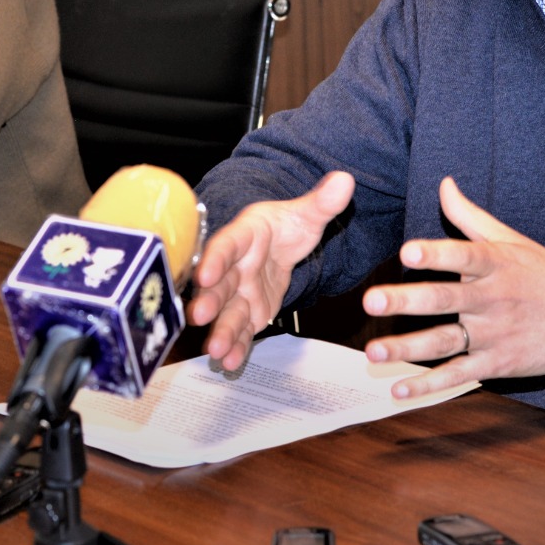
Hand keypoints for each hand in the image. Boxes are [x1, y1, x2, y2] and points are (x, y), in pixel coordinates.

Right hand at [187, 171, 354, 370]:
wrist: (282, 245)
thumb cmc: (286, 226)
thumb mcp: (306, 214)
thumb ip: (322, 202)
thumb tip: (345, 181)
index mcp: (245, 236)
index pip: (227, 245)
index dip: (215, 259)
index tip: (205, 275)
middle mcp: (235, 266)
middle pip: (220, 284)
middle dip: (210, 301)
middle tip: (200, 317)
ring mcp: (239, 292)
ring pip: (228, 312)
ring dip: (221, 331)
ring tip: (216, 352)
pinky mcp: (250, 312)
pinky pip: (242, 330)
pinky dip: (237, 346)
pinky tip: (231, 364)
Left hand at [362, 177, 544, 399]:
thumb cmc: (544, 273)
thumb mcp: (512, 240)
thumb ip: (470, 216)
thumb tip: (444, 184)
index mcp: (495, 264)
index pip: (463, 255)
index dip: (436, 254)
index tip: (407, 251)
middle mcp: (493, 298)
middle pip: (445, 300)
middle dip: (406, 301)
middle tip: (372, 302)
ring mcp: (495, 334)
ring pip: (445, 341)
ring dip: (408, 348)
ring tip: (373, 351)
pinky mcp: (499, 363)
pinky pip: (459, 375)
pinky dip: (429, 385)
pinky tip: (399, 389)